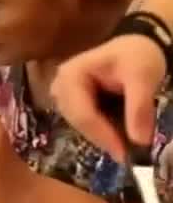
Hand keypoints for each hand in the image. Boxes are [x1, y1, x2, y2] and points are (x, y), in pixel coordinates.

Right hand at [50, 34, 165, 161]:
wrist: (135, 46)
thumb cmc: (137, 56)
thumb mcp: (143, 76)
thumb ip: (139, 107)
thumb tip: (139, 141)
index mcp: (70, 76)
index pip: (83, 114)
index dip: (103, 136)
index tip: (127, 156)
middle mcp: (60, 88)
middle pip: (79, 123)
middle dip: (104, 139)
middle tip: (130, 155)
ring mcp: (64, 96)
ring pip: (81, 126)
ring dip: (104, 137)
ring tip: (128, 145)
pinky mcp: (73, 104)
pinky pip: (85, 124)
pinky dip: (103, 131)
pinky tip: (120, 135)